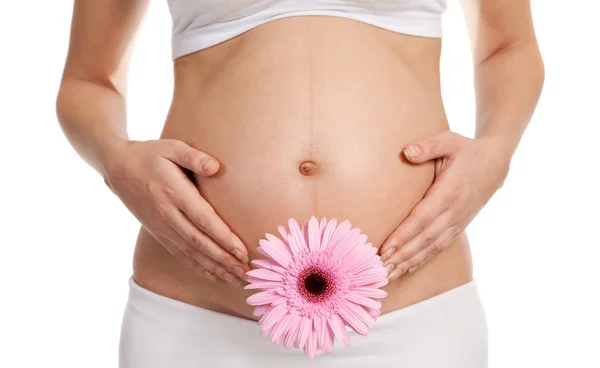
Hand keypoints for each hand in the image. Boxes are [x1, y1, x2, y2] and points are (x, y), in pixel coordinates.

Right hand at [103, 139, 249, 284]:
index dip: (223, 238)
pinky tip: (213, 275)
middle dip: (224, 259)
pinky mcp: (157, 232)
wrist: (117, 167)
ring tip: (235, 278)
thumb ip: (194, 157)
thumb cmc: (149, 154)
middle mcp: (168, 214)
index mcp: (175, 193)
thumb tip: (216, 167)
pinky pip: (179, 253)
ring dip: (214, 267)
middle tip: (246, 271)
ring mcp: (161, 226)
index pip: (203, 220)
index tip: (242, 251)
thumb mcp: (171, 147)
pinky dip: (197, 266)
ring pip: (190, 253)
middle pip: (199, 242)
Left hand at [379, 131, 510, 280]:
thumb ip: (428, 145)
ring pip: (432, 247)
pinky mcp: (459, 226)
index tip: (385, 248)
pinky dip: (422, 259)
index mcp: (448, 193)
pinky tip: (407, 268)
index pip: (420, 219)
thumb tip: (407, 152)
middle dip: (402, 256)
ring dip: (410, 262)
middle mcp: (453, 212)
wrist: (496, 163)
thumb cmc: (467, 150)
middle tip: (381, 268)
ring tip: (390, 274)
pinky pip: (439, 247)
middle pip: (424, 239)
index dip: (402, 236)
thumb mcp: (449, 141)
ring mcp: (457, 222)